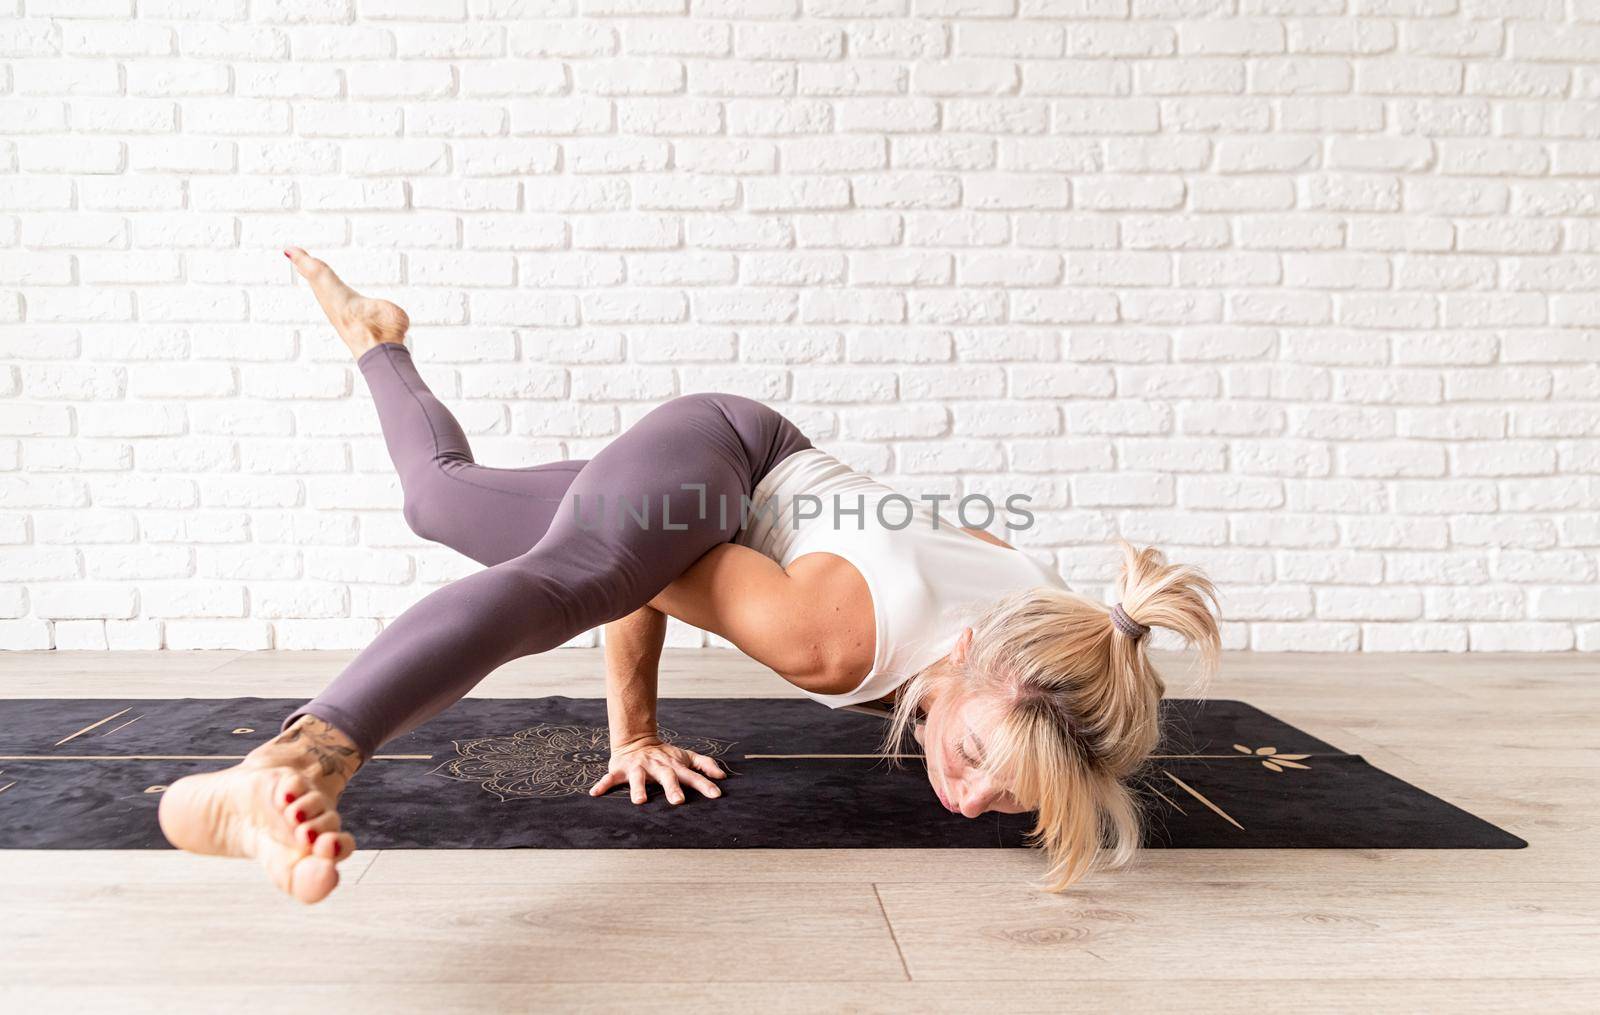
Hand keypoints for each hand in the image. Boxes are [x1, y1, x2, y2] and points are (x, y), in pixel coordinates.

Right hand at [588, 736, 726, 805]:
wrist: (636, 741)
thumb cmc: (665, 755)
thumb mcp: (686, 757)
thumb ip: (705, 765)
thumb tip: (723, 776)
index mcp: (674, 766)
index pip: (693, 776)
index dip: (705, 785)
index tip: (716, 795)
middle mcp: (657, 766)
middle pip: (667, 777)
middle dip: (672, 788)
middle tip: (678, 801)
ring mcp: (638, 768)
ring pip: (638, 779)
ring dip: (638, 789)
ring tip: (639, 802)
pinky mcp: (620, 770)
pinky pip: (610, 779)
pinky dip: (602, 785)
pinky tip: (595, 794)